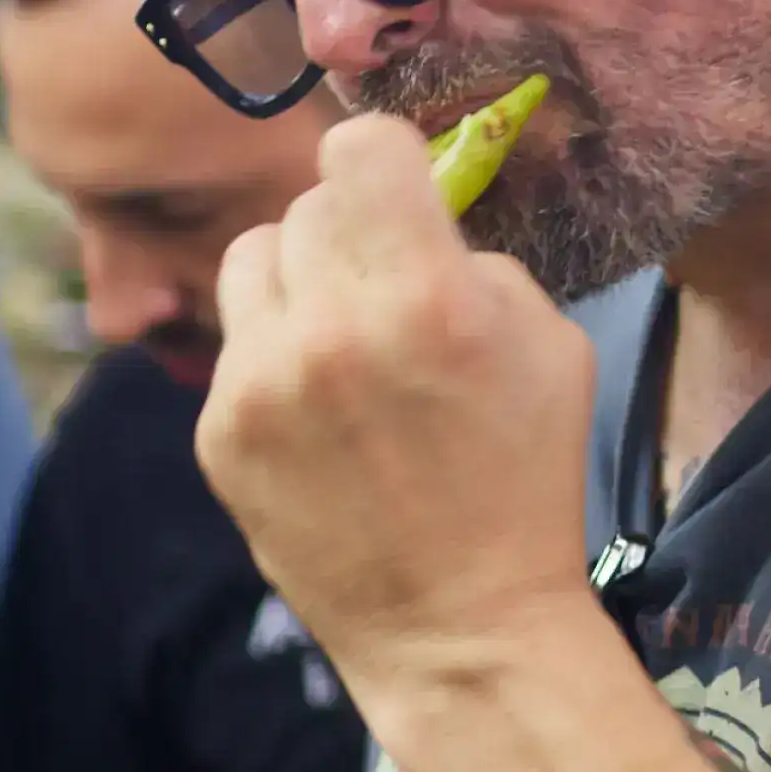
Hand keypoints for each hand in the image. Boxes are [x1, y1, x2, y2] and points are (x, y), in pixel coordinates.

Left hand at [198, 115, 597, 696]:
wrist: (459, 624)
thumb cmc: (524, 480)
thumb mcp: (551, 347)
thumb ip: (477, 263)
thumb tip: (417, 217)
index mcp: (427, 299)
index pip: (358, 147)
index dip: (388, 162)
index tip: (404, 194)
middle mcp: (331, 331)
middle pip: (309, 205)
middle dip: (353, 234)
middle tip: (388, 288)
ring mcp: (260, 384)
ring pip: (252, 257)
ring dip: (298, 280)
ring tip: (340, 337)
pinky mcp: (219, 431)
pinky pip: (236, 343)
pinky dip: (276, 357)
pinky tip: (320, 412)